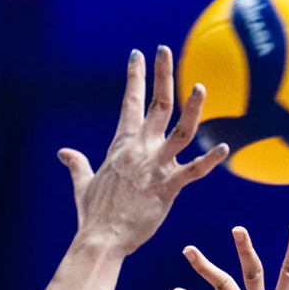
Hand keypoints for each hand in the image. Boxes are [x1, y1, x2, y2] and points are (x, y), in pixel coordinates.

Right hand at [58, 46, 228, 255]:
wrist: (101, 239)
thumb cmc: (93, 215)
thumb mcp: (83, 184)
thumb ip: (77, 164)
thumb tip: (64, 153)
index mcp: (122, 146)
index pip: (130, 103)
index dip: (135, 77)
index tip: (138, 54)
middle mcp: (139, 150)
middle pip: (156, 105)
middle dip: (161, 75)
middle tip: (165, 50)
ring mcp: (154, 167)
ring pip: (180, 132)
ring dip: (193, 109)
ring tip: (201, 87)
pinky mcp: (167, 188)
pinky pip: (194, 172)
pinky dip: (210, 160)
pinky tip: (224, 148)